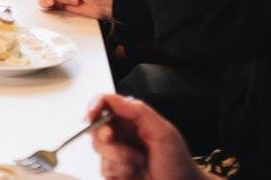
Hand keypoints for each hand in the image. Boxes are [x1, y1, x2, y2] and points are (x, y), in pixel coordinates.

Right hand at [89, 94, 206, 179]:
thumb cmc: (178, 164)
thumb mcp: (163, 132)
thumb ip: (139, 111)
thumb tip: (111, 99)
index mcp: (132, 119)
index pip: (105, 104)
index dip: (94, 106)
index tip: (91, 114)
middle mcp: (122, 135)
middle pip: (95, 127)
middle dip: (105, 136)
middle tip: (112, 139)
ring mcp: (117, 155)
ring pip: (98, 149)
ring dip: (118, 157)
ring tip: (138, 162)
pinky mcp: (114, 173)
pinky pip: (103, 169)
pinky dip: (118, 172)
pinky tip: (133, 174)